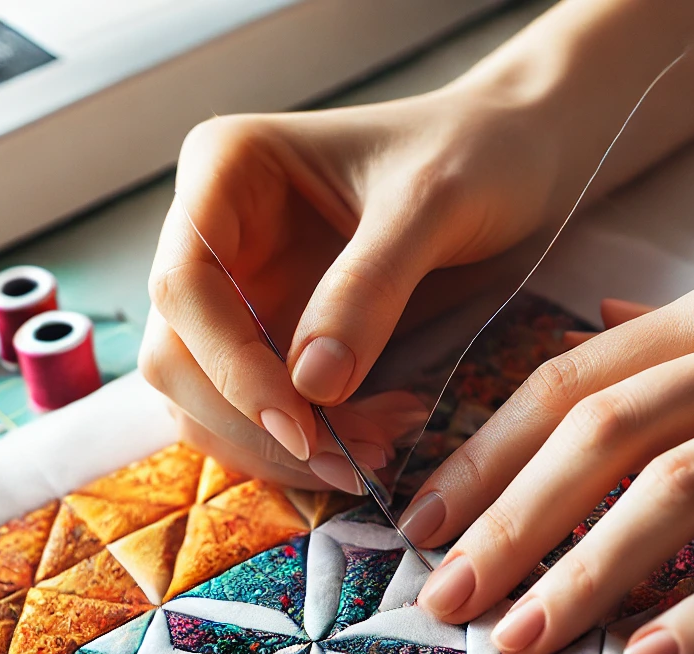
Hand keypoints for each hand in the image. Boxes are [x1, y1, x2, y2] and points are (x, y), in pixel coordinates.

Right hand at [138, 78, 568, 491]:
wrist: (515, 161)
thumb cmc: (475, 154)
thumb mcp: (432, 205)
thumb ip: (368, 288)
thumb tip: (309, 387)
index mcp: (225, 171)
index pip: (185, 288)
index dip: (232, 369)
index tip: (302, 427)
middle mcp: (215, 235)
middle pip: (178, 356)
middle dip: (257, 424)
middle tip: (354, 460)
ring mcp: (240, 293)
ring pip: (207, 399)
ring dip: (280, 449)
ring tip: (376, 456)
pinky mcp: (274, 340)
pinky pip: (255, 413)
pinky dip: (302, 447)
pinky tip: (373, 441)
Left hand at [409, 268, 693, 653]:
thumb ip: (686, 335)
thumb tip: (600, 322)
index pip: (570, 379)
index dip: (486, 452)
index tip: (425, 519)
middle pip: (604, 434)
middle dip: (512, 520)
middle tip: (448, 595)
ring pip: (681, 489)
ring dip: (587, 570)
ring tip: (523, 635)